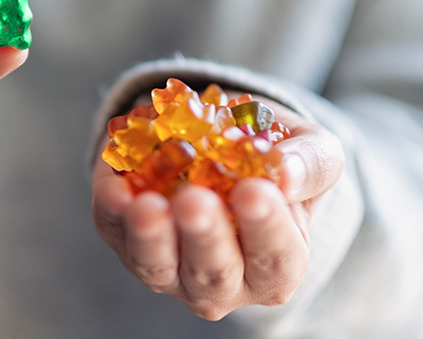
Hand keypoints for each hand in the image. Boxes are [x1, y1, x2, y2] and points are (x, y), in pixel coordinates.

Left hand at [92, 99, 342, 319]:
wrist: (221, 141)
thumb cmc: (274, 156)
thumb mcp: (311, 150)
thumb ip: (311, 163)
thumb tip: (286, 173)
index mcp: (277, 265)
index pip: (275, 257)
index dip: (265, 227)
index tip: (255, 190)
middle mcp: (223, 282)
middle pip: (211, 274)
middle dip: (202, 236)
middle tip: (195, 200)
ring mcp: (170, 269)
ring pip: (156, 266)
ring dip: (149, 236)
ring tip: (147, 204)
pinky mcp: (126, 241)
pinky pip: (114, 231)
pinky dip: (111, 209)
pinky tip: (113, 184)